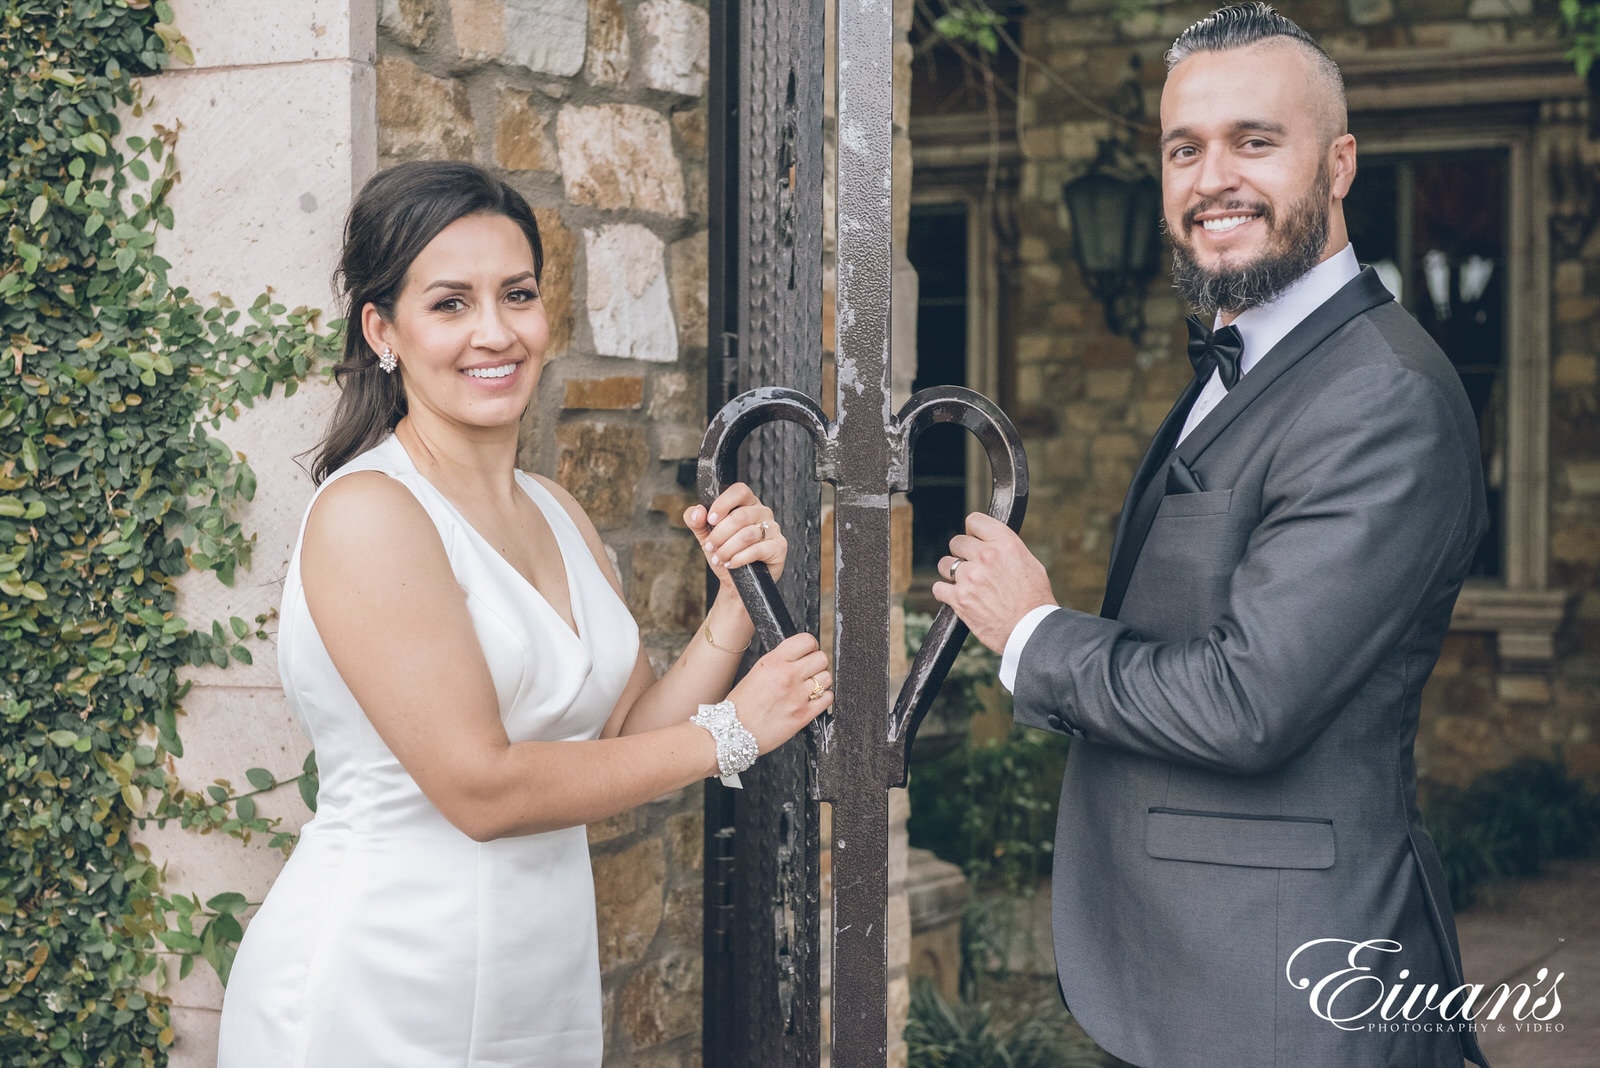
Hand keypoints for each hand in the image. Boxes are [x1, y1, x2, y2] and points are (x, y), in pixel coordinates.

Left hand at [685, 482, 785, 584]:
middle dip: (720, 534)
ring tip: (719, 558)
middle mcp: (762, 512)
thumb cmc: (724, 554)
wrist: (735, 583)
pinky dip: (739, 558)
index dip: (723, 504)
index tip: (710, 520)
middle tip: (710, 546)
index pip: (739, 491)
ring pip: (747, 534)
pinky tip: (731, 563)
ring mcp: (773, 529)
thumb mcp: (705, 536)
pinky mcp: (779, 546)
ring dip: (727, 549)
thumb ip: (696, 521)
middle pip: (740, 516)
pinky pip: (757, 550)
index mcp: (746, 503)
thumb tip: (697, 511)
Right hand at [726, 633, 831, 754]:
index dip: (810, 647)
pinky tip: (812, 700)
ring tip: (809, 687)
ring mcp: (797, 696)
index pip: (807, 641)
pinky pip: (827, 698)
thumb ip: (780, 661)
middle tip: (809, 671)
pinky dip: (823, 698)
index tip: (807, 653)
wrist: (733, 732)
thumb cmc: (741, 704)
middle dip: (816, 664)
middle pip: (821, 658)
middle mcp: (787, 676)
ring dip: (820, 681)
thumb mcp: (757, 671)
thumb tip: (800, 656)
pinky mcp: (804, 715)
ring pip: (827, 677)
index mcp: (773, 662)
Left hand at [930, 512, 1056, 653]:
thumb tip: (991, 544)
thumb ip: (1006, 549)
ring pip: (945, 564)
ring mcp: (970, 577)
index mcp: (1005, 544)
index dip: (973, 531)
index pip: (975, 521)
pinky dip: (945, 593)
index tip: (973, 538)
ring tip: (965, 583)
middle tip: (971, 566)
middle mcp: (986, 556)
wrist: (1032, 631)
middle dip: (963, 553)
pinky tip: (955, 596)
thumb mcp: (1030, 563)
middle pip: (957, 542)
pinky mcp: (959, 598)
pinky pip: (939, 588)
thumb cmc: (1035, 600)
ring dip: (952, 572)